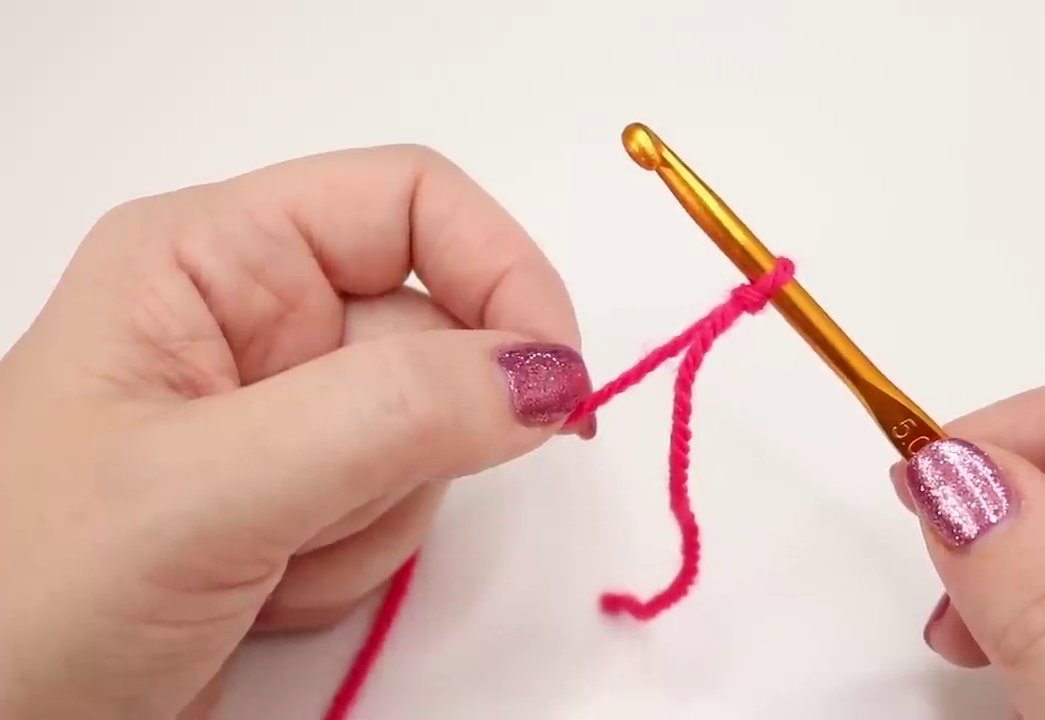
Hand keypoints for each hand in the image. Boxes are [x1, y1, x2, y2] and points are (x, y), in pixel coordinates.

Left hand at [0, 146, 593, 718]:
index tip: (555, 380)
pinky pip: (402, 506)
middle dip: (409, 443)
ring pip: (434, 434)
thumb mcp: (204, 489)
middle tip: (318, 510)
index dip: (503, 272)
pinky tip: (266, 591)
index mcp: (211, 259)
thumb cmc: (25, 597)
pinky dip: (358, 564)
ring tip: (264, 564)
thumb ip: (388, 417)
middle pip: (436, 332)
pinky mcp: (301, 495)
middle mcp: (256, 319)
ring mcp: (283, 414)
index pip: (411, 202)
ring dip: (374, 518)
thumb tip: (548, 375)